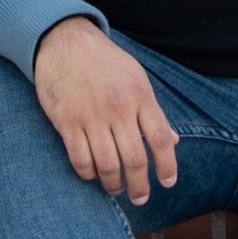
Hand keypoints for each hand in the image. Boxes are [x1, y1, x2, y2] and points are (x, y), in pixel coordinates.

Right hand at [33, 16, 180, 206]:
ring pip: (107, 165)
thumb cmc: (104, 62)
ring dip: (114, 185)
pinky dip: (88, 174)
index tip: (168, 182)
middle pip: (135, 159)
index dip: (167, 166)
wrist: (64, 41)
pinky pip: (80, 159)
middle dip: (140, 185)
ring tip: (116, 189)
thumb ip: (153, 112)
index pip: (160, 139)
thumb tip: (173, 141)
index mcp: (140, 96)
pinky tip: (93, 174)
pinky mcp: (67, 121)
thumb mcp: (136, 78)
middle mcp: (118, 108)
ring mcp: (91, 116)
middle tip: (140, 197)